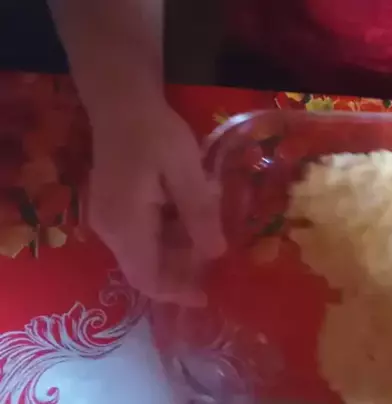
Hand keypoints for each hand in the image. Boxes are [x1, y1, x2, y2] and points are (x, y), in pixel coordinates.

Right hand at [88, 101, 225, 305]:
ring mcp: (108, 220)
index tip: (207, 296)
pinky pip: (141, 236)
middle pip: (146, 268)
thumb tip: (216, 254)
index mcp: (127, 225)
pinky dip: (167, 235)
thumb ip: (200, 214)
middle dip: (182, 270)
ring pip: (144, 253)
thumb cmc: (156, 134)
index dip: (176, 293)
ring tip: (209, 231)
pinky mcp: (113, 209)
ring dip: (177, 250)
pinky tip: (190, 216)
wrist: (122, 104)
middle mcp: (110, 230)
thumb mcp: (187, 172)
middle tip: (217, 256)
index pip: (147, 278)